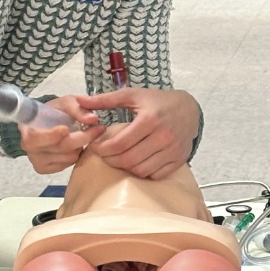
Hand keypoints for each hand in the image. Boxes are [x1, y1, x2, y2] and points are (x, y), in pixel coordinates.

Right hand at [18, 95, 103, 174]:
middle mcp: (28, 147)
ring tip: (82, 135)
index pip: (35, 138)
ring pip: (66, 158)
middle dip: (81, 138)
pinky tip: (75, 146)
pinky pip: (67, 165)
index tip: (66, 129)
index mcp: (27, 128)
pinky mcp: (45, 169)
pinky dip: (75, 155)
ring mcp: (37, 160)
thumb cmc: (56, 111)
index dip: (51, 136)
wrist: (50, 123)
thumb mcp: (67, 103)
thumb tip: (92, 119)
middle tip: (98, 129)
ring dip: (80, 146)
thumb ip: (78, 109)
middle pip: (58, 148)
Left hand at [77, 88, 200, 179]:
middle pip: (129, 160)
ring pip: (141, 170)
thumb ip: (105, 99)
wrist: (189, 108)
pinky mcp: (179, 160)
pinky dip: (143, 172)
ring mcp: (173, 150)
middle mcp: (163, 137)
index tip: (95, 147)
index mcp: (150, 120)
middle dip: (111, 160)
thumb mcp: (132, 95)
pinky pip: (156, 175)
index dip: (103, 149)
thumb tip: (80, 100)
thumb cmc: (157, 101)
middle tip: (104, 154)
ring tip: (119, 157)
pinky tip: (136, 162)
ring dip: (125, 167)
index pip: (120, 144)